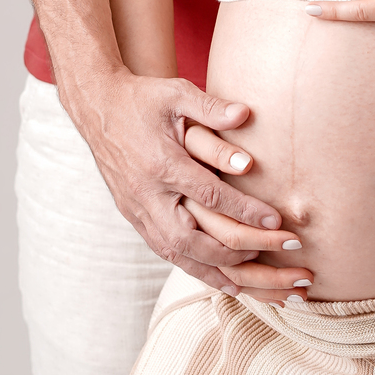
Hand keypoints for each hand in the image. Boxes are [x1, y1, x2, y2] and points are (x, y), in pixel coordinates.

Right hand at [70, 70, 298, 293]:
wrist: (97, 108)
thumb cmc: (142, 98)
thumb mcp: (176, 93)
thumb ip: (211, 108)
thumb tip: (245, 114)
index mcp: (162, 164)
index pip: (210, 196)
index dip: (246, 210)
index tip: (277, 221)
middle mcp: (148, 195)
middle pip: (193, 240)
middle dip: (237, 251)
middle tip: (272, 251)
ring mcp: (138, 210)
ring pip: (177, 255)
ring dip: (216, 270)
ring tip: (253, 280)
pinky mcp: (133, 217)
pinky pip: (164, 252)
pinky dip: (192, 268)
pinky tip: (216, 276)